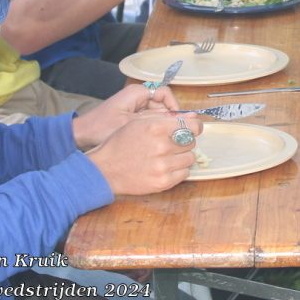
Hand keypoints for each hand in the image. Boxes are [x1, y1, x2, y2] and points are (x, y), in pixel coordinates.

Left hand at [73, 84, 180, 149]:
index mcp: (137, 92)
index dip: (174, 108)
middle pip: (162, 105)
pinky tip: (149, 144)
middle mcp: (137, 97)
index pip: (166, 94)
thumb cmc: (101, 128)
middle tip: (168, 136)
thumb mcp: (132, 124)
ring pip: (156, 116)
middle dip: (167, 121)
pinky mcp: (131, 118)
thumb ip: (160, 120)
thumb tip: (188, 118)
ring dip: (158, 128)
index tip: (177, 124)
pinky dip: (150, 132)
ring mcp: (134, 107)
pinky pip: (148, 122)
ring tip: (158, 142)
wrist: (79, 136)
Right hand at [86, 111, 201, 195]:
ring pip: (190, 158)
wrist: (105, 169)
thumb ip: (166, 118)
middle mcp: (162, 146)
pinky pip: (184, 173)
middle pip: (191, 142)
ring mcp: (163, 166)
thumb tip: (192, 117)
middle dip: (184, 142)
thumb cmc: (121, 143)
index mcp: (157, 127)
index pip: (193, 127)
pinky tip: (165, 167)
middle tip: (171, 144)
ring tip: (166, 156)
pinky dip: (178, 170)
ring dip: (181, 157)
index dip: (194, 128)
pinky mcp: (162, 182)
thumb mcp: (139, 122)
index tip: (192, 130)